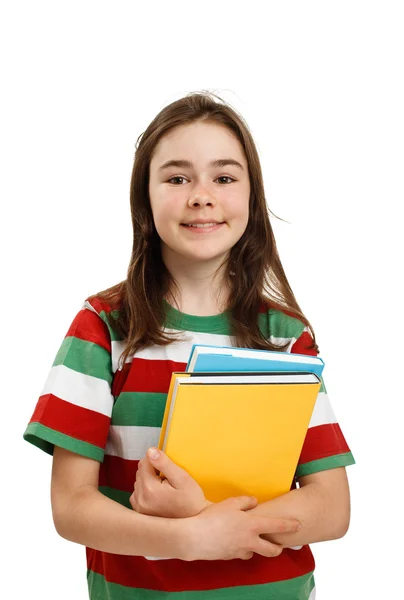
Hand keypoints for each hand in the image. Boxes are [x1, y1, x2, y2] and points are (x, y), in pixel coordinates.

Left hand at [129, 447, 210, 517]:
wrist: (193, 524)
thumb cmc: (191, 500)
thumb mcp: (182, 478)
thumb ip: (165, 463)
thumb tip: (150, 451)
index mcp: (149, 488)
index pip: (145, 462)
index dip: (157, 461)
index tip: (167, 470)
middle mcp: (140, 499)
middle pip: (140, 471)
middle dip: (152, 471)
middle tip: (168, 480)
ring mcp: (138, 507)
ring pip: (138, 481)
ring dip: (148, 481)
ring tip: (164, 489)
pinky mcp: (139, 512)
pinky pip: (137, 493)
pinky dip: (145, 491)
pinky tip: (158, 496)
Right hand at [185, 496, 300, 560]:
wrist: (195, 538)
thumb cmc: (212, 518)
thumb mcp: (230, 503)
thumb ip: (245, 501)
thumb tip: (254, 502)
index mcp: (252, 525)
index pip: (277, 526)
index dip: (289, 525)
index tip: (298, 525)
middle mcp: (250, 541)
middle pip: (271, 550)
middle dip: (278, 548)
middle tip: (279, 545)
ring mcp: (240, 551)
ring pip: (254, 552)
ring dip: (256, 547)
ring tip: (251, 539)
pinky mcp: (230, 557)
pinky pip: (240, 553)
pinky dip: (241, 548)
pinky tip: (234, 541)